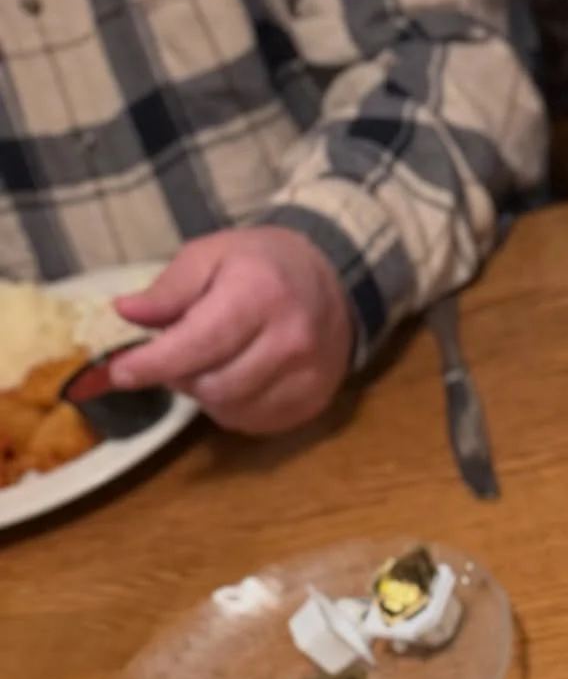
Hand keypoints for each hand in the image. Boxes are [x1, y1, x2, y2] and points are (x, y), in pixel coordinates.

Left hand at [111, 227, 353, 435]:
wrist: (335, 285)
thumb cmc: (263, 265)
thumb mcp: (211, 255)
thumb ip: (170, 288)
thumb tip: (126, 314)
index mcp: (260, 294)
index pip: (199, 343)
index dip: (154, 364)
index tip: (120, 373)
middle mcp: (290, 341)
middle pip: (213, 385)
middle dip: (180, 376)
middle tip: (175, 356)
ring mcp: (307, 377)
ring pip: (231, 409)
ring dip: (205, 394)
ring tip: (208, 366)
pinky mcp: (313, 402)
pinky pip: (254, 422)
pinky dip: (232, 408)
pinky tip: (234, 381)